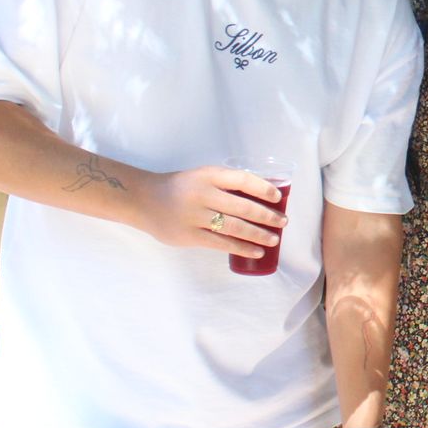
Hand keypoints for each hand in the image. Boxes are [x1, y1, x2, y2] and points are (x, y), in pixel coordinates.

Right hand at [133, 165, 287, 261]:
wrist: (144, 200)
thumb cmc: (182, 188)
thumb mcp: (202, 177)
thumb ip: (226, 185)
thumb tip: (262, 197)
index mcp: (208, 176)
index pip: (242, 179)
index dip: (263, 188)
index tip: (278, 197)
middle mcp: (202, 194)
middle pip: (242, 207)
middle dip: (267, 216)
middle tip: (283, 222)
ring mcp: (194, 216)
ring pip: (234, 227)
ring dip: (258, 234)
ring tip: (274, 239)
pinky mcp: (189, 235)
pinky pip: (221, 243)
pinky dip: (242, 248)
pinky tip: (256, 251)